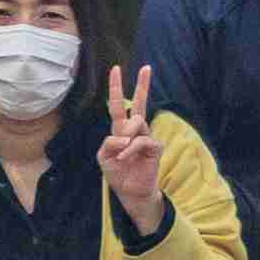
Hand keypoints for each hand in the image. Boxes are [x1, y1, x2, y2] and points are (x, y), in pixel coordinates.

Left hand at [97, 63, 167, 221]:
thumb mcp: (104, 157)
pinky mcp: (154, 148)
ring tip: (122, 153)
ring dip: (126, 135)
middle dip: (142, 85)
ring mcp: (146, 137)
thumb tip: (122, 136)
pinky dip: (130, 149)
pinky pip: (141, 141)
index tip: (116, 68)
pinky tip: (126, 158)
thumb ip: (108, 143)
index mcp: (120, 130)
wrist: (130, 192)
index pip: (117, 105)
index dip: (115, 87)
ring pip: (137, 122)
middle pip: (138, 104)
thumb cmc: (117, 173)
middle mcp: (135, 130)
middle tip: (147, 67)